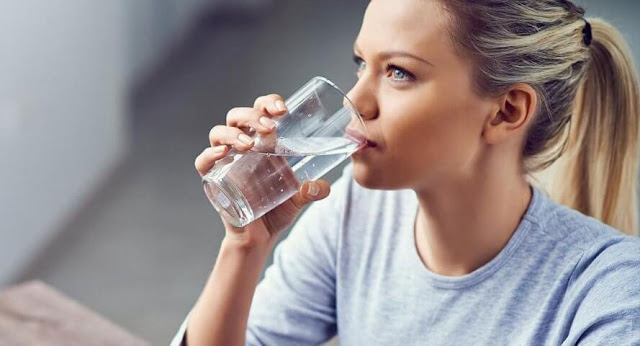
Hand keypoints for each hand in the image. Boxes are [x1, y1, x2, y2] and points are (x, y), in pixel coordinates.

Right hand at [195, 94, 330, 247]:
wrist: (260, 237)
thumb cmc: (277, 209)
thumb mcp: (299, 198)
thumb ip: (312, 191)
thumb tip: (324, 187)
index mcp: (263, 141)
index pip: (261, 110)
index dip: (269, 102)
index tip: (283, 109)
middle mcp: (242, 146)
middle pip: (238, 116)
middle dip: (252, 115)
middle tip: (270, 128)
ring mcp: (225, 161)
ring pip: (218, 132)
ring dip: (233, 133)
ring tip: (249, 144)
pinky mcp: (214, 179)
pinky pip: (203, 162)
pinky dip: (209, 154)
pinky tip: (223, 154)